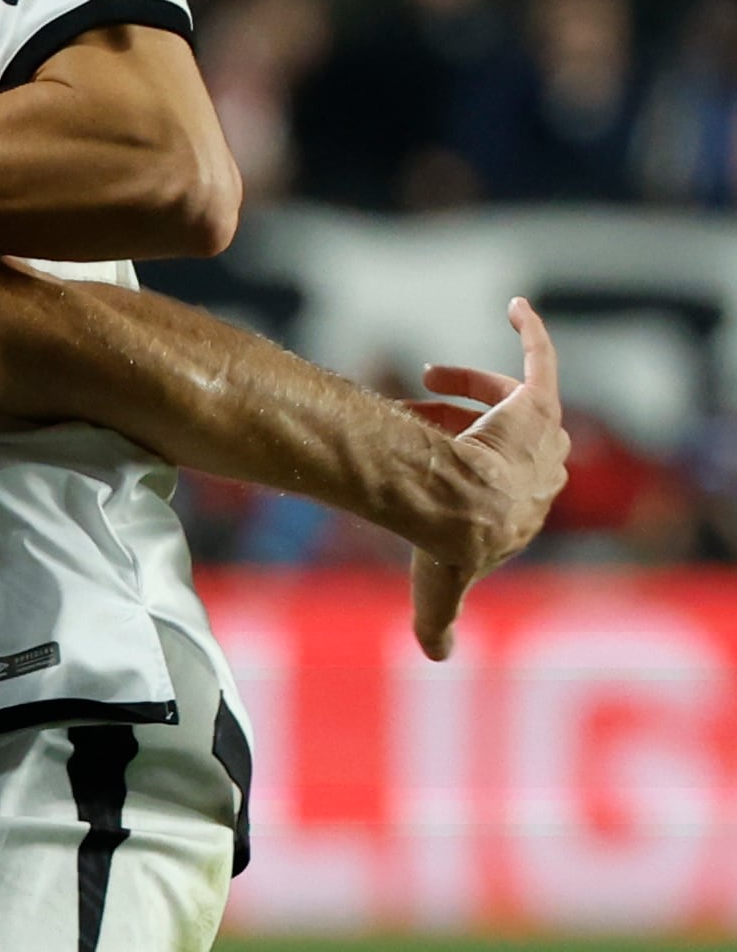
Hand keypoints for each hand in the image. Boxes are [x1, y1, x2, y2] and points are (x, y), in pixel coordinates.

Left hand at [402, 297, 569, 660]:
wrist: (455, 506)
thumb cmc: (446, 543)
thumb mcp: (441, 585)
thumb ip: (439, 616)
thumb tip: (437, 654)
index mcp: (521, 508)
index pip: (502, 476)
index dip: (465, 462)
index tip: (421, 453)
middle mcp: (541, 472)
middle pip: (512, 437)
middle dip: (468, 423)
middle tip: (417, 405)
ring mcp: (541, 438)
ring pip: (518, 403)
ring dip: (477, 388)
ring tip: (425, 372)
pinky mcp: (536, 405)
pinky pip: (543, 358)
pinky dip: (532, 332)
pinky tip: (515, 306)